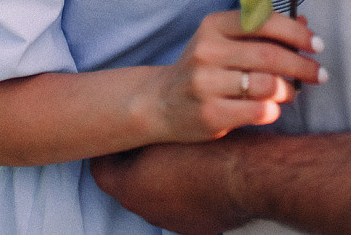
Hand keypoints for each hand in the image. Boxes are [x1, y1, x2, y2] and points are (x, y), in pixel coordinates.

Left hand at [91, 136, 250, 234]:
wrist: (249, 176)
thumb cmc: (208, 147)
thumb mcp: (171, 128)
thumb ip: (148, 131)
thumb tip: (140, 127)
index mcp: (131, 187)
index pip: (102, 170)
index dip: (110, 148)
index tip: (120, 134)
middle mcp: (146, 210)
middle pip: (129, 183)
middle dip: (136, 161)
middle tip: (151, 136)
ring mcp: (172, 222)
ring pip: (156, 196)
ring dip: (162, 177)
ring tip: (180, 151)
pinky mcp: (198, 228)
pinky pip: (182, 205)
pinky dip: (185, 189)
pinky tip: (200, 169)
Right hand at [138, 10, 324, 144]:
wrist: (160, 103)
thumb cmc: (204, 67)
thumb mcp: (224, 41)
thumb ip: (261, 31)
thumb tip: (304, 20)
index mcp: (213, 25)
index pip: (264, 21)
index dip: (296, 32)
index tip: (316, 43)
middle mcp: (207, 51)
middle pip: (269, 55)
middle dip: (302, 64)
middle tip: (320, 73)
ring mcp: (206, 84)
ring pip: (266, 84)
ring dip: (289, 89)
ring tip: (293, 92)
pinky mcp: (209, 115)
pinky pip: (257, 111)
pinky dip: (273, 109)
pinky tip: (274, 108)